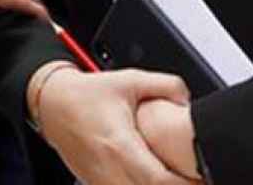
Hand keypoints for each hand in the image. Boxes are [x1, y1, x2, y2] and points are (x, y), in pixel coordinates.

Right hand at [32, 67, 193, 184]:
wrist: (52, 102)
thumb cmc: (87, 93)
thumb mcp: (130, 80)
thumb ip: (166, 85)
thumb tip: (189, 100)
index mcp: (120, 144)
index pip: (157, 179)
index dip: (183, 184)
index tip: (200, 178)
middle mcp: (108, 169)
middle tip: (194, 180)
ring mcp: (99, 180)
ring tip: (173, 179)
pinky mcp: (94, 183)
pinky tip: (150, 180)